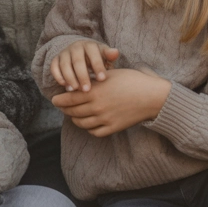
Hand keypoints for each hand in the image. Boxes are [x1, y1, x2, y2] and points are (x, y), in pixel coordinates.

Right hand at [49, 40, 118, 91]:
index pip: (93, 54)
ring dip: (70, 78)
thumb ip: (109, 55)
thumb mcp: (104, 56)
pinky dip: (58, 76)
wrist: (81, 53)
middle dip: (82, 76)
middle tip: (87, 90)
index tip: (102, 79)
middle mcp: (75, 47)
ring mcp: (65, 53)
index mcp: (89, 45)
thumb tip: (115, 52)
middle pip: (77, 61)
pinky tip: (65, 86)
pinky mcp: (56, 59)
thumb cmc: (97, 58)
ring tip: (75, 89)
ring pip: (65, 65)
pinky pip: (54, 67)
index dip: (97, 66)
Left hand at [51, 68, 171, 137]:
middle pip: (72, 111)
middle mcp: (97, 106)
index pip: (68, 98)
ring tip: (74, 115)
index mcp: (95, 91)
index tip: (54, 99)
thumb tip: (80, 79)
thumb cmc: (132, 80)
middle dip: (65, 109)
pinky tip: (88, 123)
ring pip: (81, 123)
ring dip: (75, 119)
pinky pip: (94, 132)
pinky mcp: (113, 128)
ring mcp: (104, 119)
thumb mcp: (110, 74)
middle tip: (62, 106)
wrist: (152, 96)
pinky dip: (88, 128)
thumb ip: (93, 79)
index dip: (59, 100)